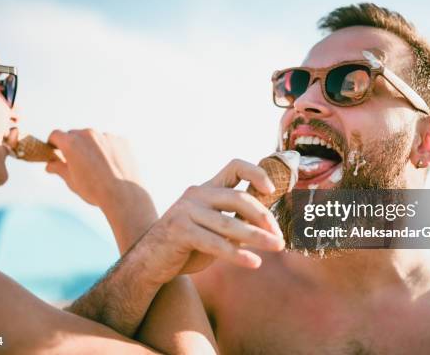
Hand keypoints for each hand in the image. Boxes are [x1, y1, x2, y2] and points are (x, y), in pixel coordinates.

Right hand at [45, 129, 138, 208]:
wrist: (123, 194)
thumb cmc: (94, 190)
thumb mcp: (71, 180)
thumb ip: (58, 168)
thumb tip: (50, 165)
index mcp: (71, 143)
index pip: (56, 135)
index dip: (53, 143)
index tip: (55, 150)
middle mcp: (89, 134)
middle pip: (75, 135)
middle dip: (73, 145)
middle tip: (76, 162)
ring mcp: (107, 136)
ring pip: (95, 138)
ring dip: (92, 147)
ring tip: (98, 167)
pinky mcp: (122, 140)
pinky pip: (111, 142)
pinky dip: (108, 150)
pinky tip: (112, 165)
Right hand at [132, 159, 284, 284]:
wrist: (150, 262)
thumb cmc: (188, 246)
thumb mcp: (215, 230)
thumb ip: (237, 222)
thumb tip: (270, 224)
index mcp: (207, 189)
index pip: (234, 167)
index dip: (256, 173)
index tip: (271, 190)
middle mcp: (197, 195)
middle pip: (238, 197)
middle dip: (263, 216)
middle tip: (279, 235)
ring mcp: (186, 211)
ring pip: (229, 223)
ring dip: (257, 237)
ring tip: (276, 247)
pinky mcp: (180, 231)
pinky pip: (215, 243)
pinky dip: (237, 254)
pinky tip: (254, 263)